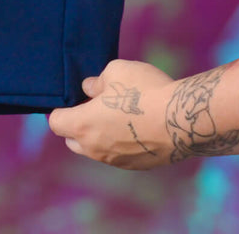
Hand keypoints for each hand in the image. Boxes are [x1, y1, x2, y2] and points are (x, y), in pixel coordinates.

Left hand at [47, 59, 175, 169]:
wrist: (182, 120)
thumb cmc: (144, 91)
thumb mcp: (115, 71)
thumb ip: (97, 81)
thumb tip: (90, 89)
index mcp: (83, 125)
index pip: (56, 122)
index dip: (61, 109)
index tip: (74, 100)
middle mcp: (95, 148)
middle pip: (73, 140)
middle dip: (78, 125)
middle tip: (96, 107)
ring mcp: (116, 161)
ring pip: (97, 150)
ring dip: (101, 136)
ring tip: (120, 116)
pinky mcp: (138, 166)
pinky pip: (120, 155)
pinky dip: (121, 144)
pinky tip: (138, 128)